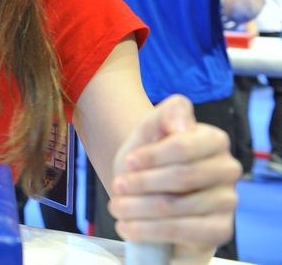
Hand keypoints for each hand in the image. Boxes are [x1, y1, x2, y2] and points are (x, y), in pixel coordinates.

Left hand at [108, 95, 240, 261]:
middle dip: (142, 183)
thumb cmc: (149, 158)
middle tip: (117, 186)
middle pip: (182, 177)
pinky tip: (128, 227)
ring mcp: (228, 201)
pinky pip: (185, 232)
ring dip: (139, 208)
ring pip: (178, 206)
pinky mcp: (220, 229)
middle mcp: (227, 169)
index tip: (128, 161)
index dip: (152, 155)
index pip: (183, 145)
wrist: (149, 191)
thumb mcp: (150, 128)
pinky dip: (149, 230)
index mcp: (213, 139)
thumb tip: (182, 125)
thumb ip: (168, 113)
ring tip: (116, 207)